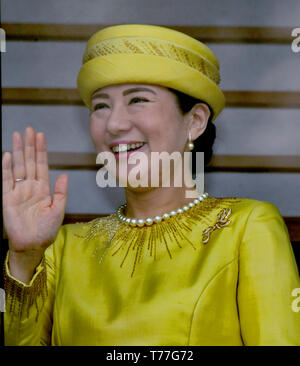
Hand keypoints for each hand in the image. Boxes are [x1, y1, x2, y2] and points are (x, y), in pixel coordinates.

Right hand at [2, 126, 67, 255]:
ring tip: (17, 135)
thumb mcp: (58, 210)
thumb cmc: (46, 230)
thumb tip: (65, 174)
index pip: (42, 165)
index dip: (41, 150)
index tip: (40, 136)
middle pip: (29, 162)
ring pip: (18, 167)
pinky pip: (6, 180)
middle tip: (29, 129)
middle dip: (29, 145)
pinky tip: (8, 155)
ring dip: (18, 151)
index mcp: (43, 189)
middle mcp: (30, 187)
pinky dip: (6, 168)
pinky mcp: (7, 198)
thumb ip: (61, 192)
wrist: (32, 245)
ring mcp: (18, 191)